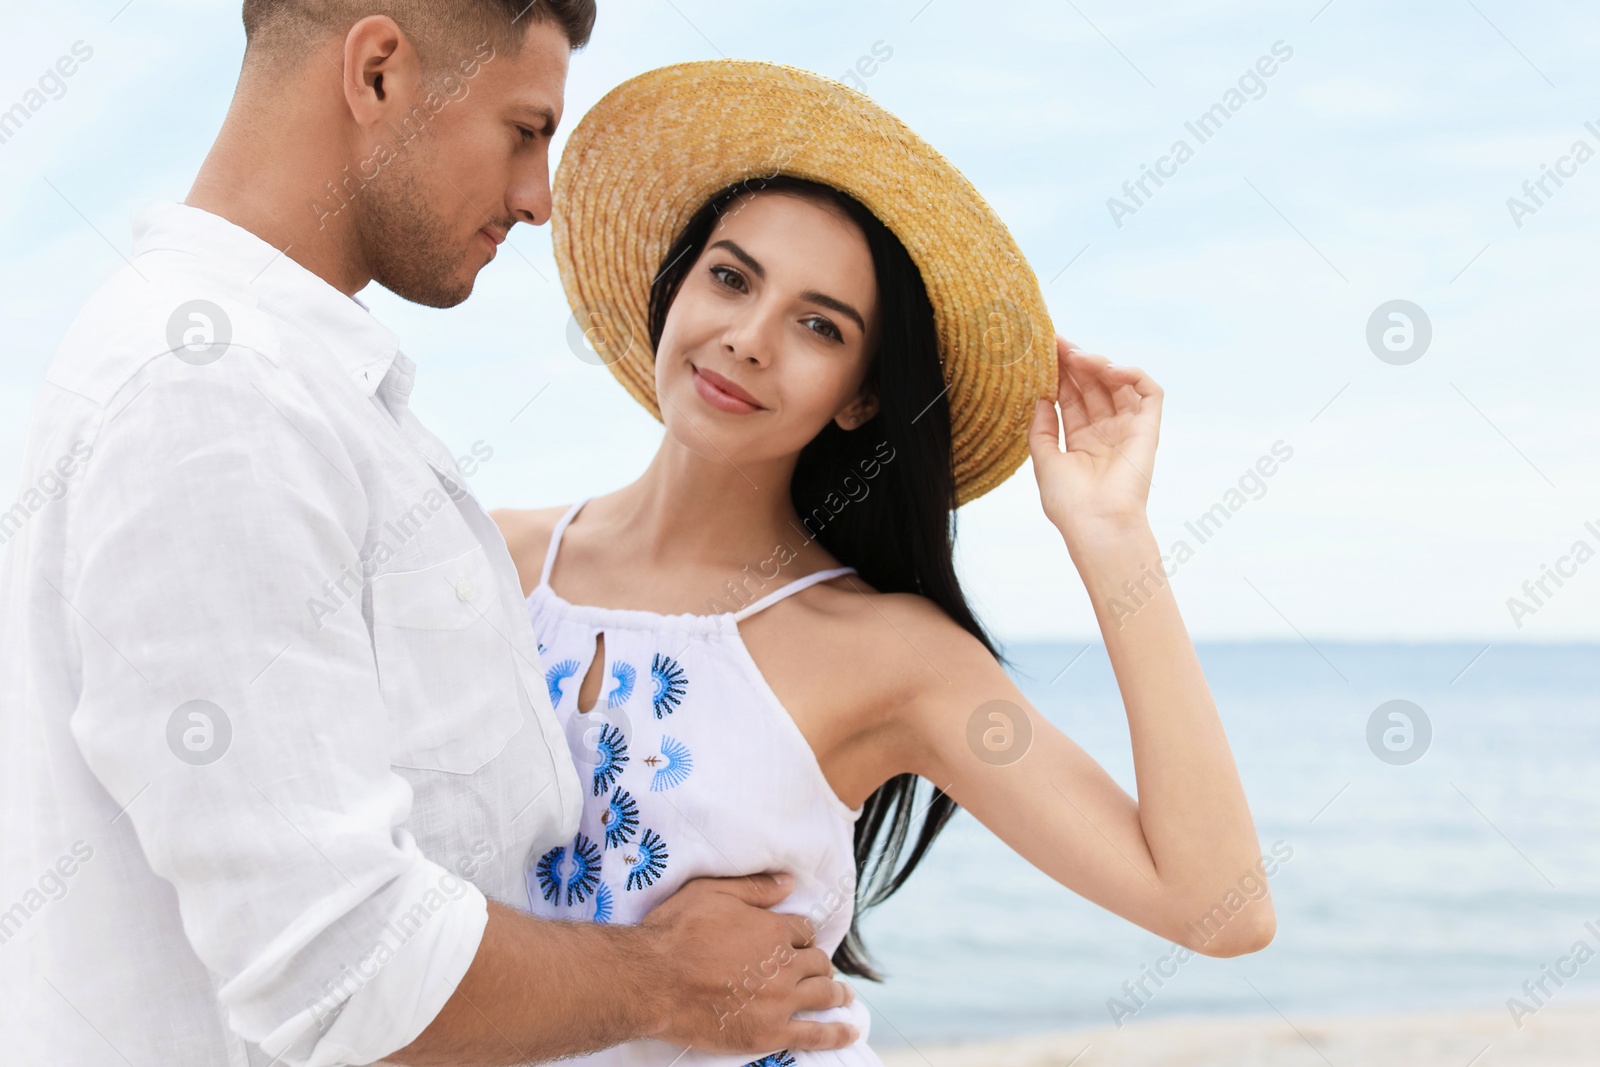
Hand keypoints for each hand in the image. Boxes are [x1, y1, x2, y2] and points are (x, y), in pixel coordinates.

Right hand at [637, 872, 858, 1054]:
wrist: (653, 980)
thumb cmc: (677, 932)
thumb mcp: (712, 891)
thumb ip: (754, 888)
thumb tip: (789, 882)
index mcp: (773, 930)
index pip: (803, 931)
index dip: (801, 935)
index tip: (798, 941)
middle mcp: (784, 964)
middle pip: (817, 963)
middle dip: (819, 964)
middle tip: (817, 970)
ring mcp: (780, 1000)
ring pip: (823, 994)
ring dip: (836, 993)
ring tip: (843, 996)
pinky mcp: (770, 1032)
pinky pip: (815, 1035)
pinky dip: (837, 1033)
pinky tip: (849, 1030)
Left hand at [1028, 337, 1162, 540]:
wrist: (1098, 524)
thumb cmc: (1069, 502)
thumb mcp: (1045, 460)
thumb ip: (1042, 427)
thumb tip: (1040, 396)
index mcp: (1081, 440)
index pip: (1070, 396)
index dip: (1058, 372)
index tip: (1043, 350)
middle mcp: (1105, 431)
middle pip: (1091, 385)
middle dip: (1074, 361)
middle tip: (1057, 342)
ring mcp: (1128, 428)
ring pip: (1117, 383)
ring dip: (1098, 364)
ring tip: (1078, 357)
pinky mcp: (1149, 428)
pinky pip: (1149, 392)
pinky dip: (1132, 374)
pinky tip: (1109, 370)